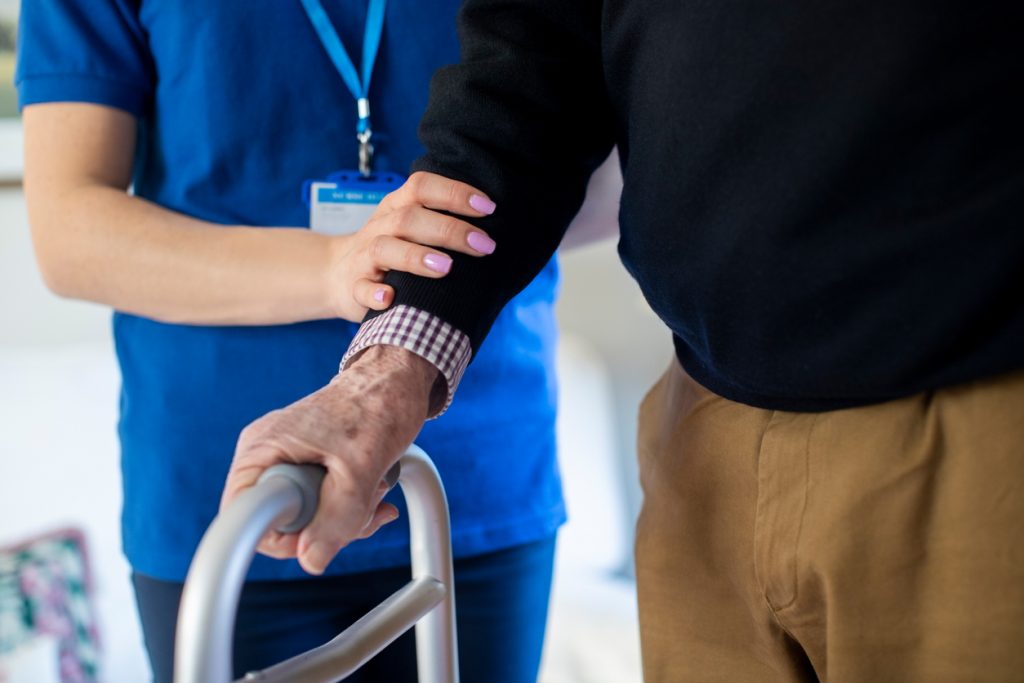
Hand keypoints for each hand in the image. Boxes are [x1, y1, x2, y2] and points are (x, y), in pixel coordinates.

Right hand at [220, 345, 436, 573]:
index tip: (322, 529)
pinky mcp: (308, 462)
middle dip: (326, 526)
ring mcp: (287, 458)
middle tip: (362, 505)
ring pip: (305, 515)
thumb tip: (312, 562)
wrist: (398, 381)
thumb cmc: (378, 406)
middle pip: (278, 522)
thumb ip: (338, 517)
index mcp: (262, 449)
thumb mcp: (361, 468)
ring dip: (347, 515)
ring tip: (376, 488)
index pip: (243, 519)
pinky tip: (376, 489)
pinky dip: (350, 505)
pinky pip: (320, 501)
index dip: (283, 538)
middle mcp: (267, 454)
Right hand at [326, 171, 497, 320]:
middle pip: (409, 219)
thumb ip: (443, 222)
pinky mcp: (354, 288)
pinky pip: (361, 288)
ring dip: (415, 257)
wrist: (336, 273)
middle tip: (484, 245)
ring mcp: (364, 258)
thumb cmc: (392, 250)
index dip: (454, 193)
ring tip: (446, 268)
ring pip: (384, 249)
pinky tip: (390, 298)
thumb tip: (496, 229)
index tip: (488, 208)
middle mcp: (380, 227)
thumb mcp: (411, 228)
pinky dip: (374, 293)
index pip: (422, 187)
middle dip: (449, 230)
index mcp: (397, 207)